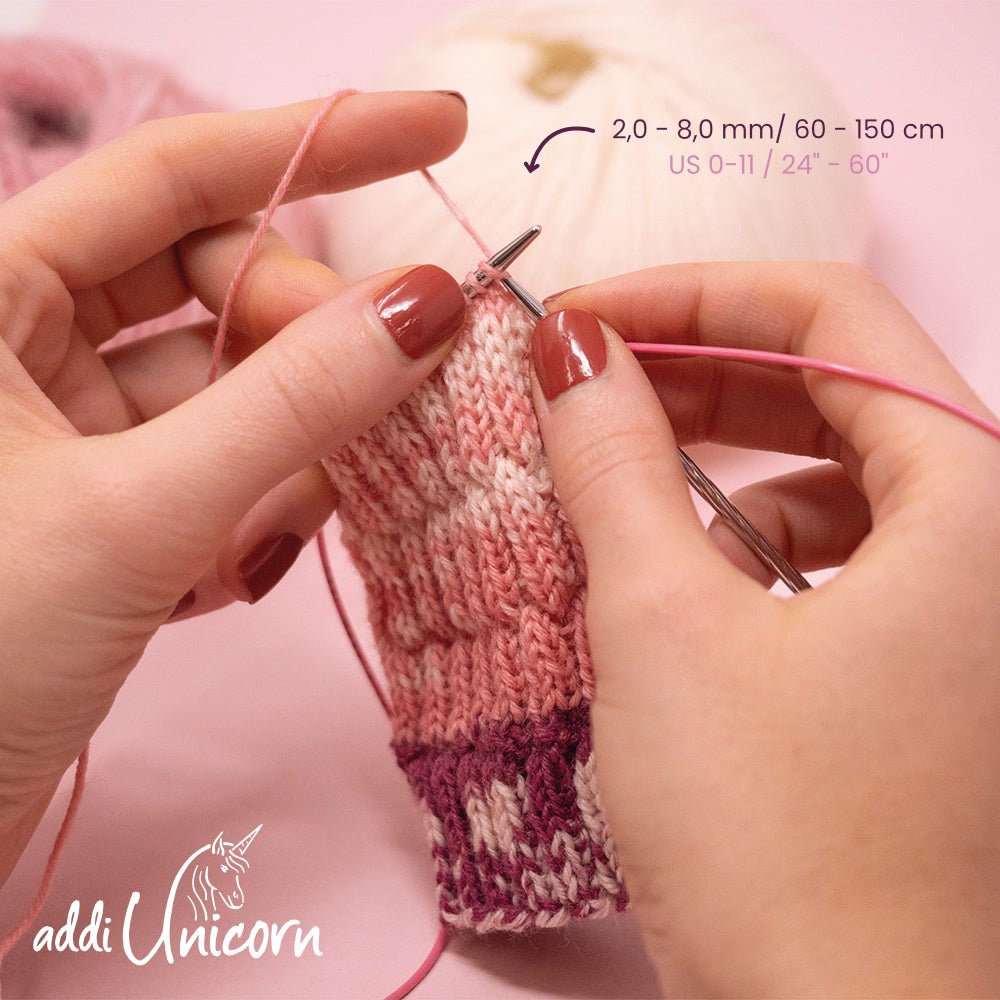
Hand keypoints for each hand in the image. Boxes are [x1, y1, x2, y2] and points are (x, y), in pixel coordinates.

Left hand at [0, 91, 467, 885]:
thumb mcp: (136, 515)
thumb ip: (292, 405)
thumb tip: (429, 308)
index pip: (178, 174)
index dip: (317, 142)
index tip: (441, 129)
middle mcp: (25, 341)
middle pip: (218, 286)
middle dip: (308, 338)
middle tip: (385, 394)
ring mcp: (71, 427)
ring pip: (230, 388)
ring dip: (292, 442)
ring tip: (303, 514)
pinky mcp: (106, 502)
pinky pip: (217, 464)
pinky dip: (255, 505)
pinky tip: (242, 568)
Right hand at [531, 266, 999, 995]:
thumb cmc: (774, 841)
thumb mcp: (664, 624)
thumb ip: (614, 462)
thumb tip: (570, 350)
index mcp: (975, 496)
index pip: (832, 313)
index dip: (695, 293)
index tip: (582, 317)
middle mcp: (992, 538)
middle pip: (833, 386)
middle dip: (694, 370)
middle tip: (575, 381)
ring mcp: (964, 609)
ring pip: (827, 474)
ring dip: (710, 458)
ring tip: (604, 469)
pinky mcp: (923, 668)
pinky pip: (828, 554)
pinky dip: (740, 537)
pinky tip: (667, 564)